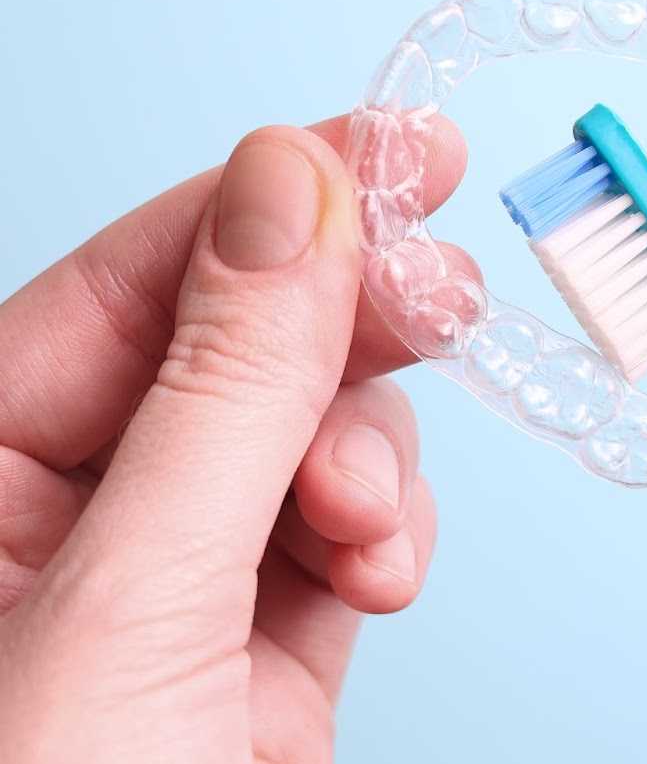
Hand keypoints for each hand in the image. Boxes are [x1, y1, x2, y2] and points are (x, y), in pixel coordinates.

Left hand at [0, 117, 468, 762]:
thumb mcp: (130, 597)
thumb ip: (222, 387)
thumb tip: (289, 186)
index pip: (136, 275)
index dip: (270, 197)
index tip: (396, 147)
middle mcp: (64, 504)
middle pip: (239, 337)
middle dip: (347, 322)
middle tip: (445, 289)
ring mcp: (175, 569)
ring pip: (314, 424)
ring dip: (372, 451)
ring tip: (368, 523)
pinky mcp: (263, 637)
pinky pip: (349, 522)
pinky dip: (390, 528)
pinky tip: (383, 567)